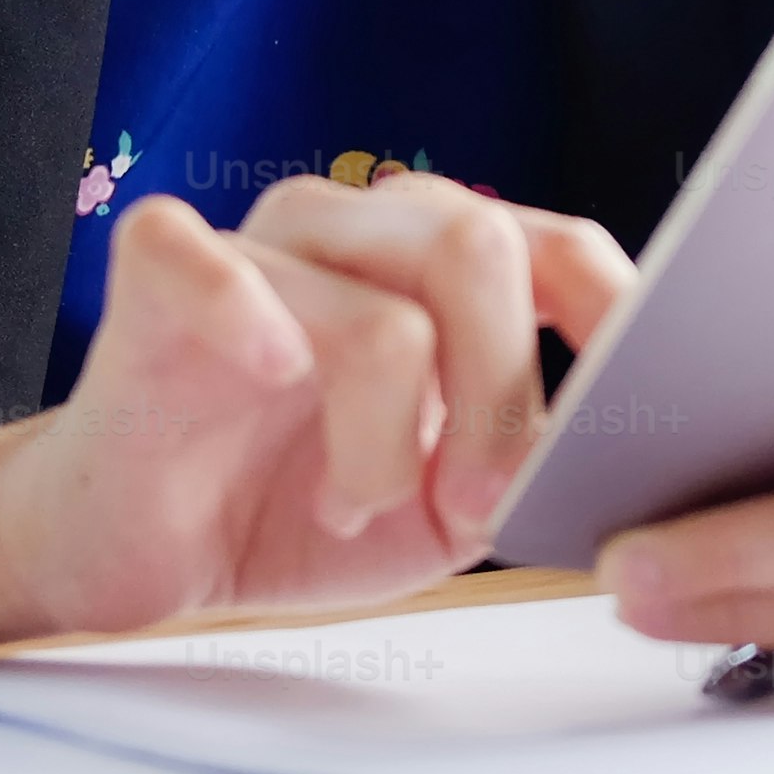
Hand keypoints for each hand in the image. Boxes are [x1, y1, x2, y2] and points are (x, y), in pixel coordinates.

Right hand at [0, 175, 633, 636]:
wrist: (136, 547)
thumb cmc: (295, 507)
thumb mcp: (450, 505)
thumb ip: (529, 460)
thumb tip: (618, 450)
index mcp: (438, 258)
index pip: (559, 248)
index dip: (610, 326)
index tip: (637, 417)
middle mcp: (355, 226)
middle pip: (479, 252)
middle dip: (498, 402)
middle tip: (470, 507)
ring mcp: (256, 241)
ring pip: (380, 319)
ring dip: (382, 448)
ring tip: (350, 506)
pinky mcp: (158, 271)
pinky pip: (214, 267)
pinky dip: (250, 328)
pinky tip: (265, 380)